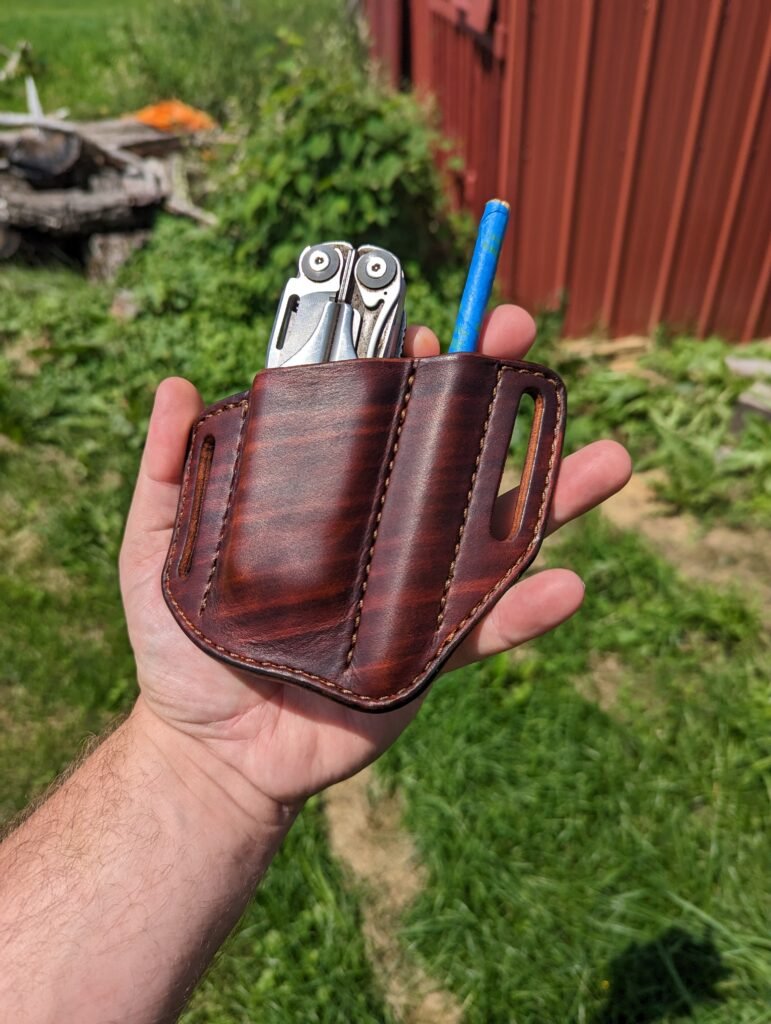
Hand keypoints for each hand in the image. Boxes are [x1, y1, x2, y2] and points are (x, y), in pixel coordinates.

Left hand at [120, 306, 630, 811]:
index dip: (409, 367)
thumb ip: (165, 475)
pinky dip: (529, 607)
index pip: (378, 415)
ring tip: (608, 459)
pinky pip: (487, 627)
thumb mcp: (155, 552)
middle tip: (526, 342)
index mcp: (326, 496)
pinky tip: (566, 582)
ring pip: (494, 531)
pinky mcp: (431, 652)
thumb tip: (177, 386)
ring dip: (555, 491)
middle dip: (496, 395)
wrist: (213, 752)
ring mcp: (413, 589)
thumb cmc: (180, 649)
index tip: (432, 332)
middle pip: (451, 454)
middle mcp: (380, 529)